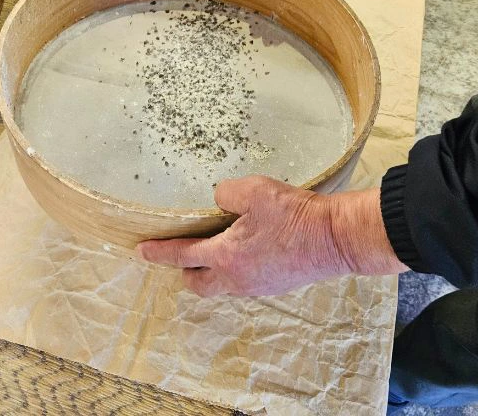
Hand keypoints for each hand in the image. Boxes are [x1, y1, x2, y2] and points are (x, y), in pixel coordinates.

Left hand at [136, 176, 407, 297]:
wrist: (337, 238)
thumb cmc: (295, 215)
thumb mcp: (254, 191)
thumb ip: (225, 193)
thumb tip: (219, 200)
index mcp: (225, 257)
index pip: (181, 256)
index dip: (158, 252)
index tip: (140, 251)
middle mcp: (237, 279)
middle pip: (198, 284)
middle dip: (185, 271)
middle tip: (182, 254)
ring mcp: (258, 286)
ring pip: (222, 286)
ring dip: (212, 272)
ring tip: (215, 249)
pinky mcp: (276, 285)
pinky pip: (244, 283)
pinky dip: (235, 270)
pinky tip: (246, 250)